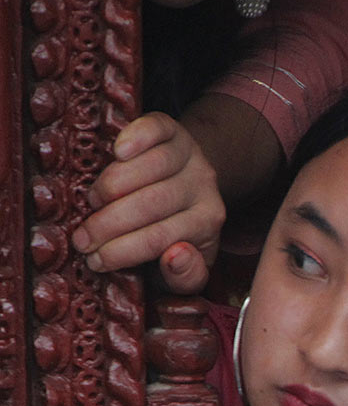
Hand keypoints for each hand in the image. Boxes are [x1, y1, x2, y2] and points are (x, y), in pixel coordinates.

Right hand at [72, 113, 223, 292]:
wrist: (186, 180)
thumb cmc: (174, 229)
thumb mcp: (185, 265)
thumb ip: (185, 276)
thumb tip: (175, 257)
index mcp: (208, 225)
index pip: (163, 239)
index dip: (124, 252)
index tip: (95, 261)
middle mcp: (205, 189)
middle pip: (154, 203)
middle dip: (109, 223)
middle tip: (82, 238)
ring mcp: (190, 156)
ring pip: (153, 167)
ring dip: (113, 186)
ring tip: (93, 202)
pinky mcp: (173, 130)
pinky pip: (157, 129)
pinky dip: (136, 138)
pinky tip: (117, 152)